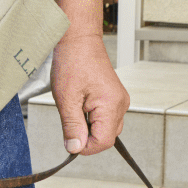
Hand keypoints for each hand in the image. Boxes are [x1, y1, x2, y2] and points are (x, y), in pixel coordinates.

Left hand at [47, 0, 129, 156]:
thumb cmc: (73, 61)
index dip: (85, 147)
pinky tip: (80, 104)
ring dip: (88, 126)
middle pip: (106, 137)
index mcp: (112, 105)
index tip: (70, 140)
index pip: (104, 142)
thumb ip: (72, 126)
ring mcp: (119, 100)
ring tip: (74, 107)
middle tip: (69, 119)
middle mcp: (120, 104)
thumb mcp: (66, 98)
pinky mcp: (113, 97)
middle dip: (86, 136)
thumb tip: (75, 148)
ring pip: (105, 128)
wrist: (78, 39)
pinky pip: (104, 117)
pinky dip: (91, 118)